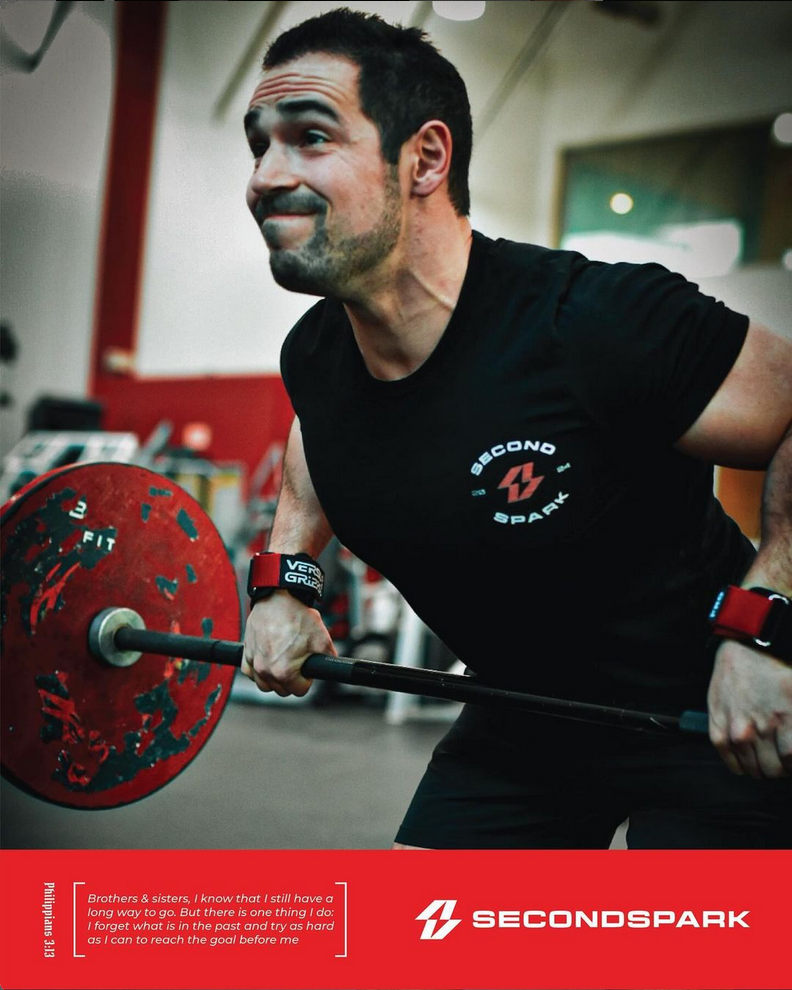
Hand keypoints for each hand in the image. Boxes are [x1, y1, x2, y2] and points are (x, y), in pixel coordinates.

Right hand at [241, 591, 336, 696]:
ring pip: (265, 685)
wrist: (278, 599)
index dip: (307, 680)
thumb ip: (329, 659)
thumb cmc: (298, 617)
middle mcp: (266, 671)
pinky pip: (250, 673)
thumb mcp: (322, 639)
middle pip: (282, 690)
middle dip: (291, 680)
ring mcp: (254, 663)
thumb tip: (331, 667)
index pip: (300, 690)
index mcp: (285, 672)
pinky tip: (268, 660)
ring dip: (274, 679)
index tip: (306, 669)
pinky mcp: (246, 654)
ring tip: (283, 662)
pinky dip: (258, 671)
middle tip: (296, 663)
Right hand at [707, 638, 791, 777]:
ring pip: (754, 770)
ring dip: (762, 767)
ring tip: (766, 755)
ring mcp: (735, 730)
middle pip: (773, 770)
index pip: (791, 761)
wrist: (746, 649)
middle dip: (781, 767)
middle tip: (781, 757)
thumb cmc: (775, 669)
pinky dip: (742, 766)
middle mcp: (759, 728)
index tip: (791, 759)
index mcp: (784, 718)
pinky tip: (748, 756)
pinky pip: (731, 762)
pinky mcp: (718, 728)